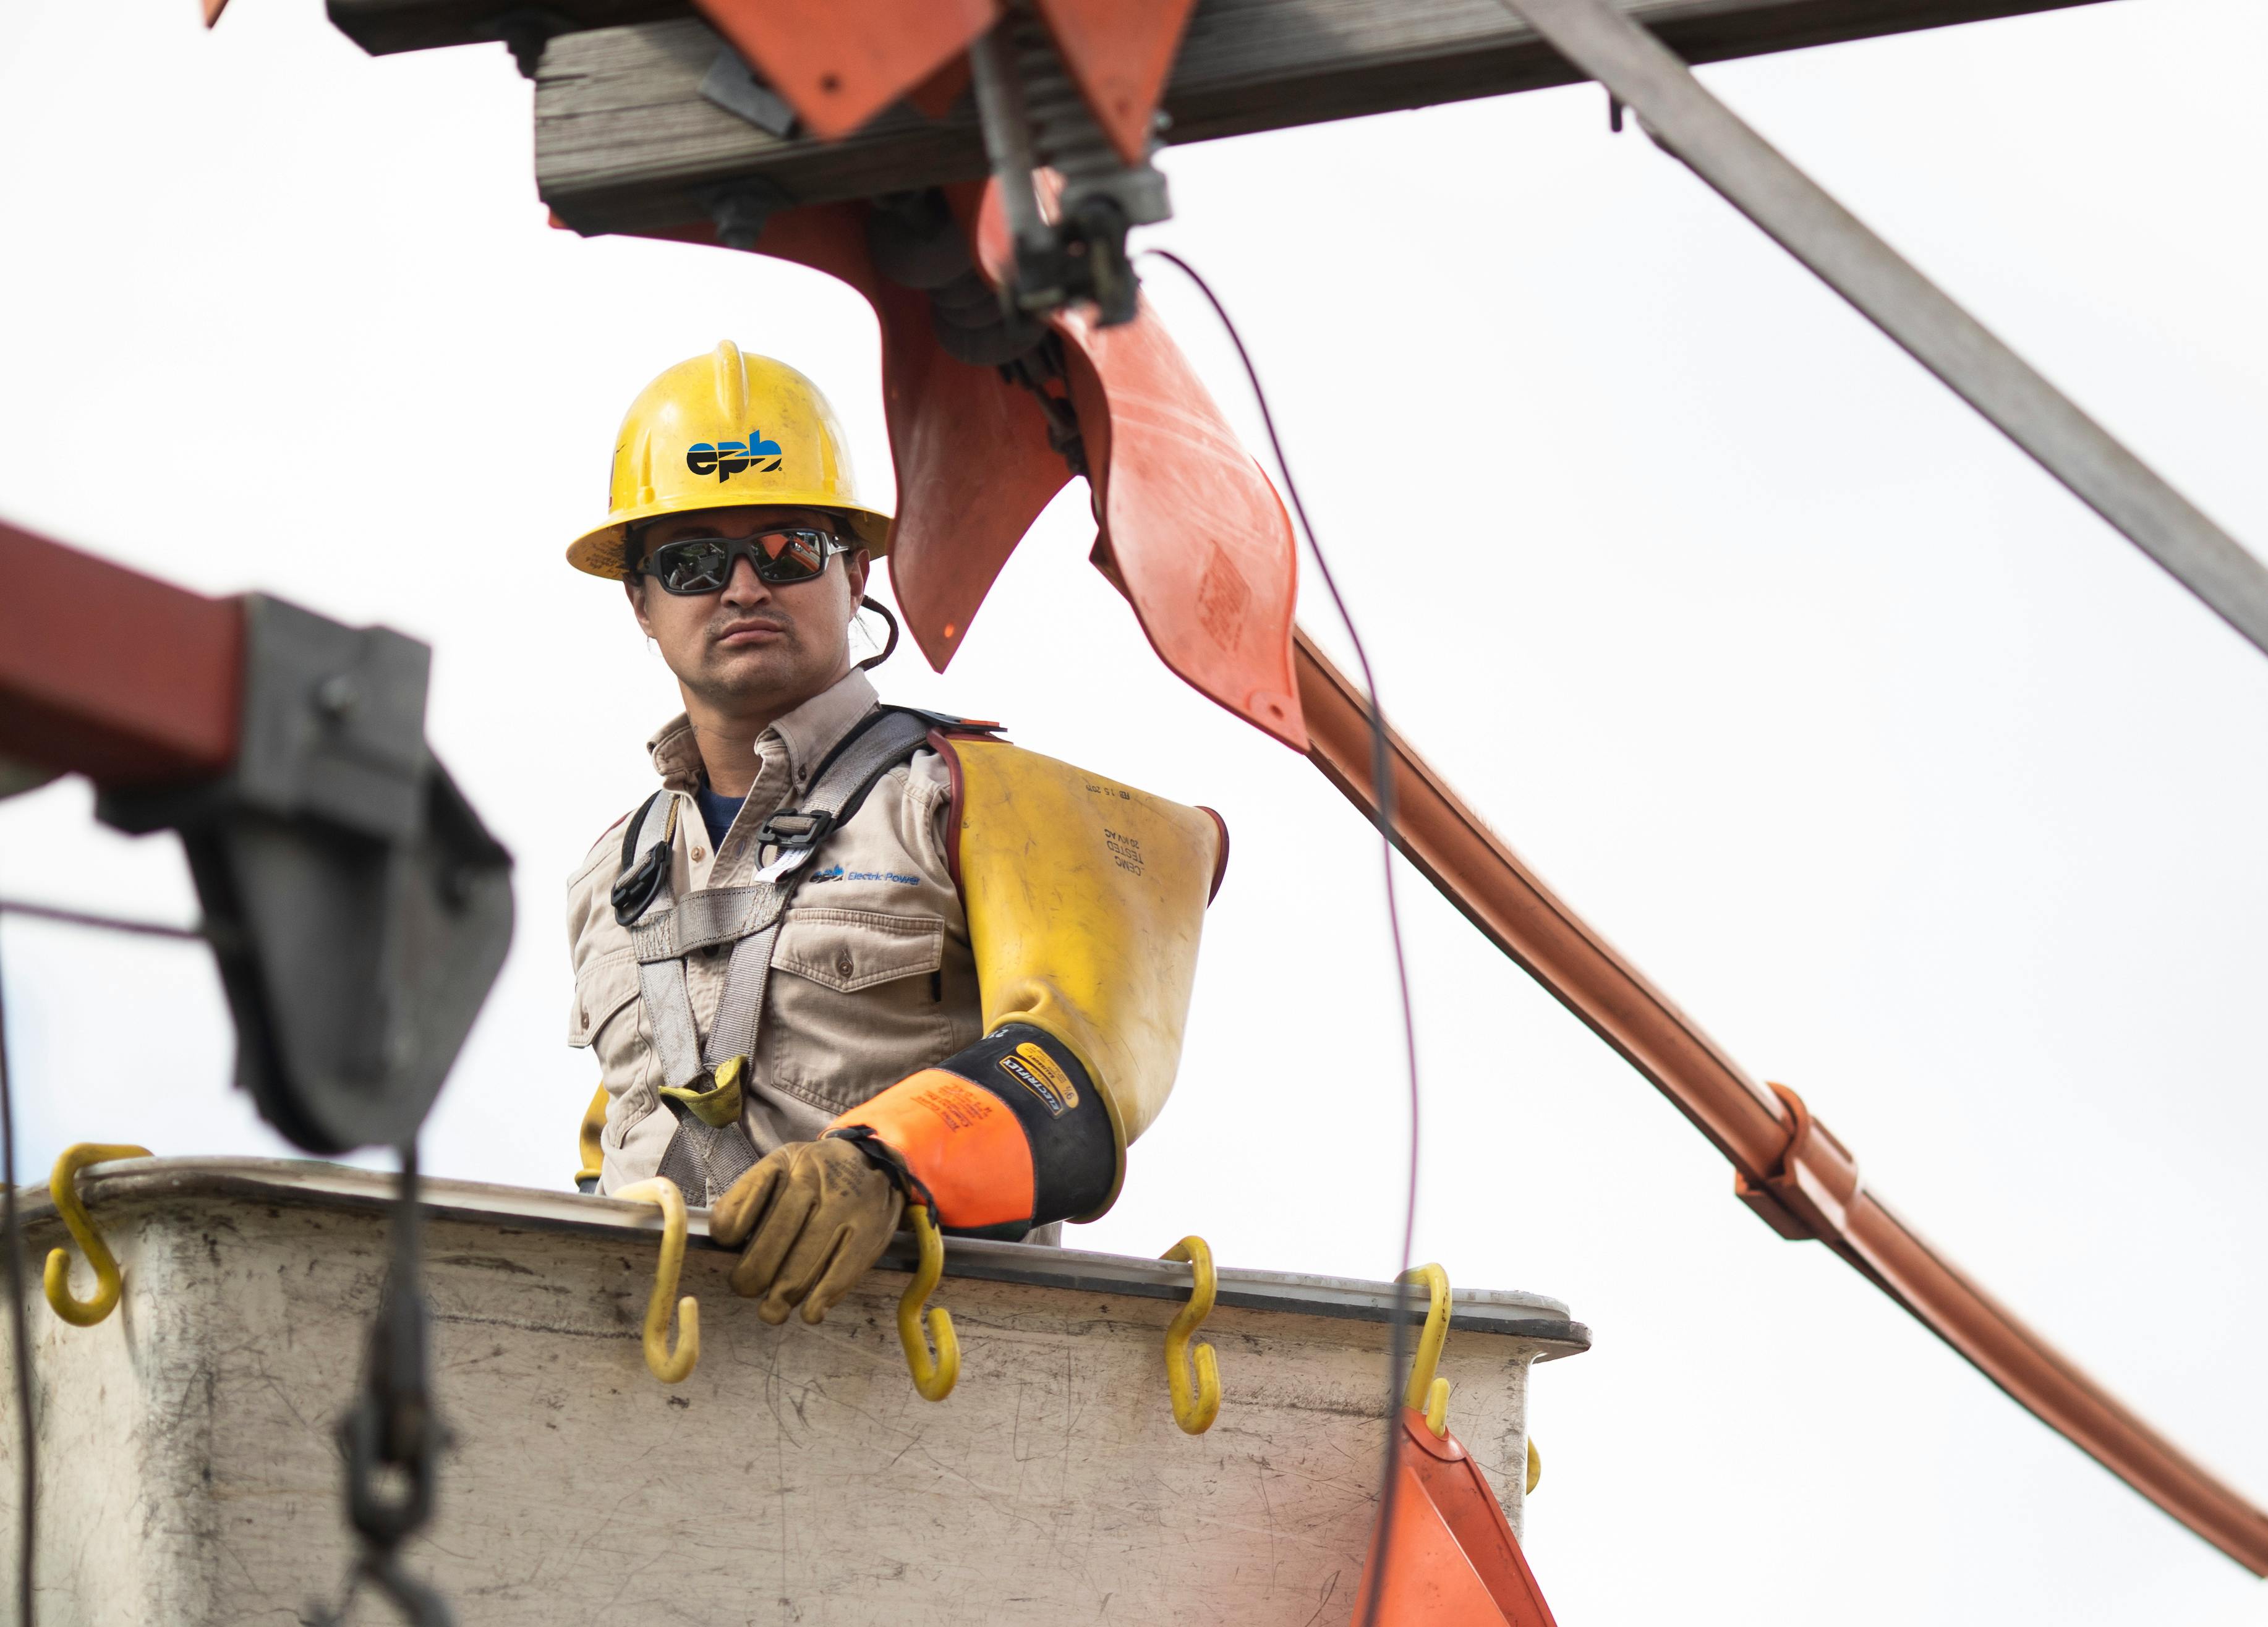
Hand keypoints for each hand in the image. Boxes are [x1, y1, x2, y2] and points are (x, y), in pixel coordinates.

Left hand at [709, 1138, 903, 1324]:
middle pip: (776, 1236)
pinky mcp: (870, 1234)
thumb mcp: (782, 1164)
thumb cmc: (818, 1173)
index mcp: (789, 1166)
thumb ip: (750, 1193)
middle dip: (754, 1273)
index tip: (728, 1245)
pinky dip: (822, 1298)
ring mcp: (847, 1209)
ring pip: (806, 1260)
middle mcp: (818, 1184)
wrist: (878, 1162)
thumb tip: (724, 1236)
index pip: (751, 1198)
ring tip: (771, 1311)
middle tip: (745, 1288)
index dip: (731, 1229)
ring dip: (783, 1293)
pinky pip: (841, 1272)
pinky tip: (811, 1312)